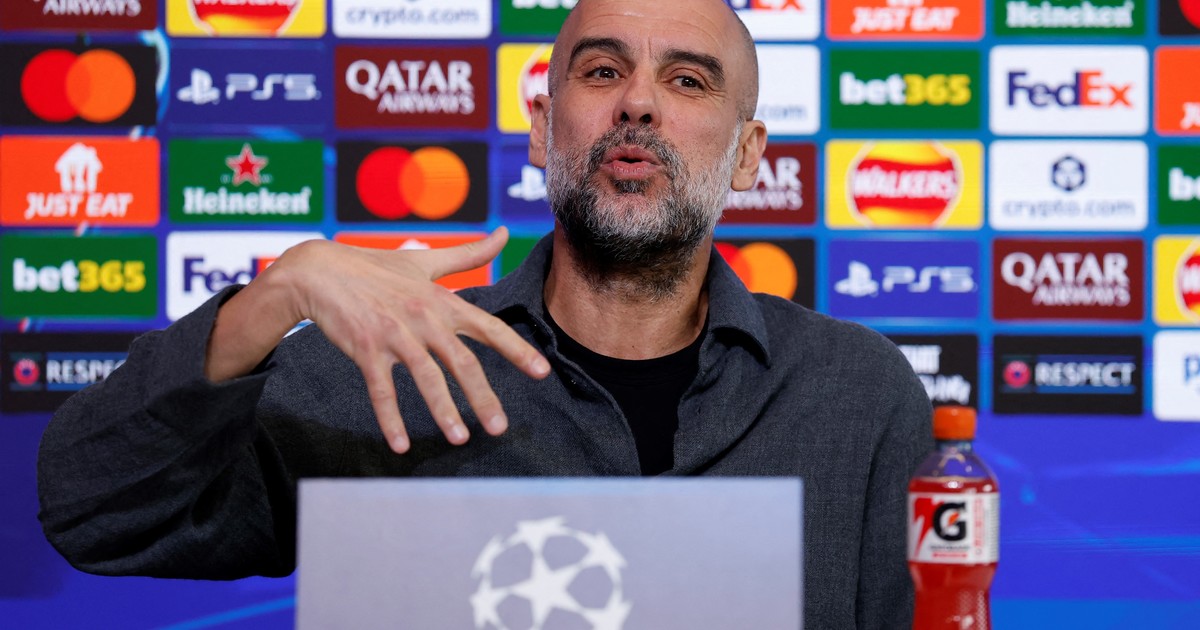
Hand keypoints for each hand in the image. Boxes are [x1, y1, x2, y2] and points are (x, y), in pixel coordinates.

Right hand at [208, 227, 549, 453]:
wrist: (317, 270)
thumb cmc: (374, 267)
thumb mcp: (425, 261)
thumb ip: (469, 254)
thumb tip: (505, 233)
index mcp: (442, 301)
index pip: (488, 327)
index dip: (517, 350)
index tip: (542, 372)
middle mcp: (423, 317)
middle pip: (461, 362)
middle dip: (483, 397)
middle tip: (500, 428)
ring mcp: (394, 334)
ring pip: (425, 378)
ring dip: (443, 411)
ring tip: (460, 439)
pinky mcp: (364, 348)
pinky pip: (381, 389)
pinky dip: (389, 418)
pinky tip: (399, 445)